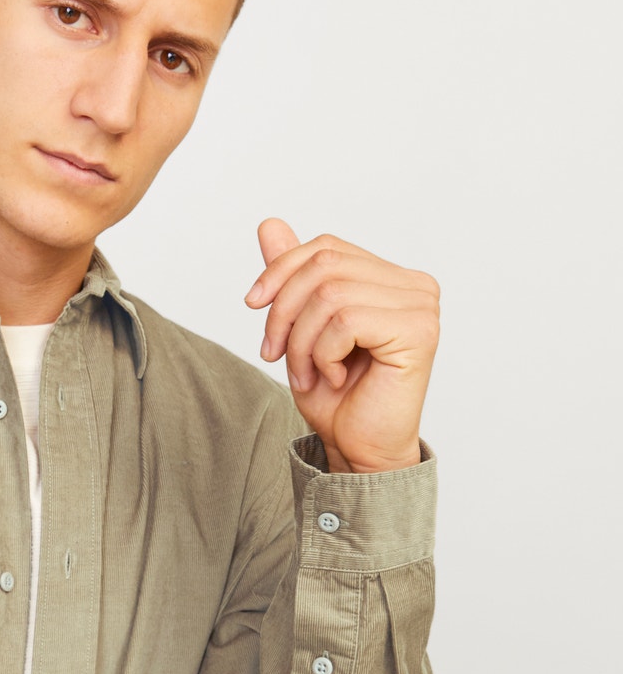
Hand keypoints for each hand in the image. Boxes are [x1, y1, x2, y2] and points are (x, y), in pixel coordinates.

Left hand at [245, 219, 439, 472]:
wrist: (359, 449)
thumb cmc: (336, 396)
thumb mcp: (300, 328)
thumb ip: (293, 277)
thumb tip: (269, 223)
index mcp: (391, 278)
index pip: (326, 248)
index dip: (280, 270)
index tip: (252, 305)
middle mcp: (414, 285)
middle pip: (325, 265)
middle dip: (284, 310)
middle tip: (274, 354)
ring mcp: (421, 306)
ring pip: (330, 294)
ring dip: (302, 341)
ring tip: (308, 373)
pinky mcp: (419, 331)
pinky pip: (346, 321)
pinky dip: (323, 354)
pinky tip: (335, 377)